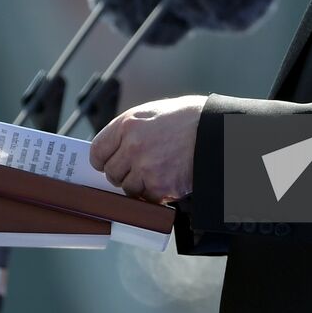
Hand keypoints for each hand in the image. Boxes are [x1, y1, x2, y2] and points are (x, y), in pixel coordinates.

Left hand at [89, 95, 206, 203]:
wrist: (214, 130)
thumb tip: (113, 150)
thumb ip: (128, 131)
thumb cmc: (185, 119)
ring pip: (128, 188)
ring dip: (139, 185)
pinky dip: (156, 193)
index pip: (97, 152)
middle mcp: (132, 146)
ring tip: (158, 170)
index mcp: (127, 125)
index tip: (107, 163)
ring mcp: (145, 168)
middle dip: (123, 173)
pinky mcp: (160, 187)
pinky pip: (147, 198)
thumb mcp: (151, 114)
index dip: (102, 160)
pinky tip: (168, 178)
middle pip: (111, 173)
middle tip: (140, 167)